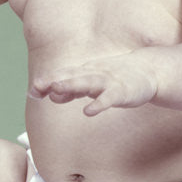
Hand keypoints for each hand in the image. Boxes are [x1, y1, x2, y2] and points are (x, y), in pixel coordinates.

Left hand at [29, 53, 158, 115]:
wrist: (149, 70)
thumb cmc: (116, 77)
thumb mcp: (92, 82)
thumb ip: (72, 88)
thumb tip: (51, 94)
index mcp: (85, 72)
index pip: (63, 75)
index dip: (48, 82)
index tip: (32, 91)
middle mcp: (94, 74)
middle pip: (71, 77)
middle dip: (54, 81)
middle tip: (36, 86)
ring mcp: (108, 82)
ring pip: (87, 83)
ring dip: (71, 86)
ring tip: (56, 90)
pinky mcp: (122, 91)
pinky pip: (109, 98)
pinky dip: (99, 104)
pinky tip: (88, 111)